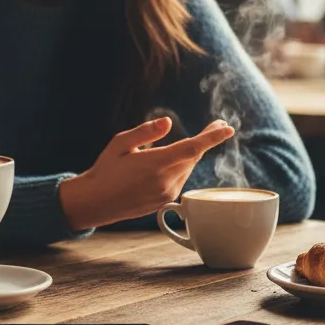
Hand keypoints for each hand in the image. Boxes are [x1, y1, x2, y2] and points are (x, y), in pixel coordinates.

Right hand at [59, 117, 234, 230]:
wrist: (96, 202)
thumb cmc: (106, 169)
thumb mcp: (120, 143)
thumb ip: (145, 132)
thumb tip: (168, 123)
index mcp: (155, 163)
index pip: (191, 148)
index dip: (212, 137)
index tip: (227, 128)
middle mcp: (165, 181)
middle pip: (194, 156)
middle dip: (206, 140)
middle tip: (217, 125)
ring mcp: (167, 193)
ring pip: (188, 168)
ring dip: (192, 154)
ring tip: (195, 141)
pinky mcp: (165, 201)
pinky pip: (181, 179)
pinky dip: (182, 167)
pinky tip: (174, 161)